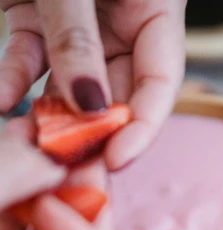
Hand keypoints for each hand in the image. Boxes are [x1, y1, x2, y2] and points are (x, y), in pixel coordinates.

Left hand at [0, 0, 185, 168]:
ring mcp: (78, 29)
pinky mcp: (35, 21)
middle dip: (92, 137)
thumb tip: (87, 108)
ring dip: (50, 122)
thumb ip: (78, 39)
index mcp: (154, 11)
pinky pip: (26, 60)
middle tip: (72, 172)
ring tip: (32, 149)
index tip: (116, 159)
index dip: (141, 129)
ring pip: (67, 89)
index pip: (158, 85)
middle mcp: (120, 27)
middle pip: (114, 97)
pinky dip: (13, 82)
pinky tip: (3, 102)